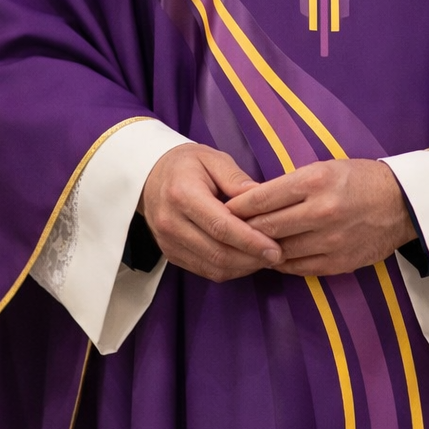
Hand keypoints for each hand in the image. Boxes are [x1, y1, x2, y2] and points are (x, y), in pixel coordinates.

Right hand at [141, 145, 282, 281]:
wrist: (150, 176)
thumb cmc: (186, 165)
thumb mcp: (212, 158)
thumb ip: (237, 178)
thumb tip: (263, 197)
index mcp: (182, 194)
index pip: (220, 226)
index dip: (250, 241)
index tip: (275, 248)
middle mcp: (172, 222)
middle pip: (218, 252)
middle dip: (251, 259)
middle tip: (277, 256)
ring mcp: (168, 242)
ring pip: (212, 267)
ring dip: (243, 267)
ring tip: (265, 258)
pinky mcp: (171, 254)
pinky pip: (204, 270)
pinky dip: (229, 269)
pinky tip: (246, 260)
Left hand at [224, 159, 414, 275]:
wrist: (403, 204)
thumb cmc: (359, 179)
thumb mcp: (325, 168)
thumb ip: (290, 185)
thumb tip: (252, 201)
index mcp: (316, 181)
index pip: (262, 197)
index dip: (237, 206)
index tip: (221, 209)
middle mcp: (321, 211)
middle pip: (267, 226)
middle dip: (243, 229)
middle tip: (225, 230)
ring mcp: (330, 240)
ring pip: (279, 250)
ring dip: (260, 249)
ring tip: (245, 246)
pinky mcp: (337, 262)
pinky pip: (297, 267)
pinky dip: (281, 262)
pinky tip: (273, 256)